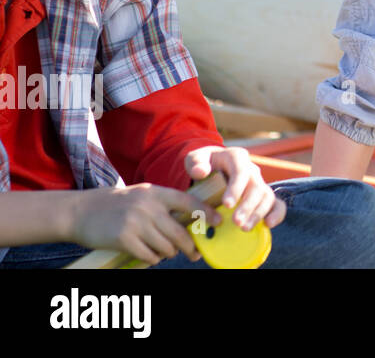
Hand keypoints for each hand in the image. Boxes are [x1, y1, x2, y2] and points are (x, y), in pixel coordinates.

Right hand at [70, 183, 208, 263]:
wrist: (80, 211)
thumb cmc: (115, 204)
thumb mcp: (142, 195)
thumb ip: (164, 205)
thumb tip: (191, 222)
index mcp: (155, 192)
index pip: (188, 202)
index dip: (206, 213)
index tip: (218, 223)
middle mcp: (148, 206)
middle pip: (180, 232)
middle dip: (190, 246)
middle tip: (194, 254)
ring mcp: (136, 222)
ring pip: (166, 247)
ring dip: (168, 253)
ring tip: (165, 252)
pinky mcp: (124, 239)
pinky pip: (149, 255)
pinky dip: (152, 258)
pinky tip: (149, 255)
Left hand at [186, 146, 286, 230]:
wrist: (213, 168)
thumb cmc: (204, 164)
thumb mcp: (195, 159)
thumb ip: (196, 163)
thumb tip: (201, 172)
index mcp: (237, 157)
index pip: (241, 171)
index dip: (236, 188)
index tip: (227, 204)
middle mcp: (252, 170)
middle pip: (256, 186)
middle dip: (248, 206)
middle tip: (236, 222)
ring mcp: (259, 183)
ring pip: (267, 197)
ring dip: (258, 213)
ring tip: (244, 228)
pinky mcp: (263, 197)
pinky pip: (277, 204)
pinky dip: (277, 214)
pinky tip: (268, 225)